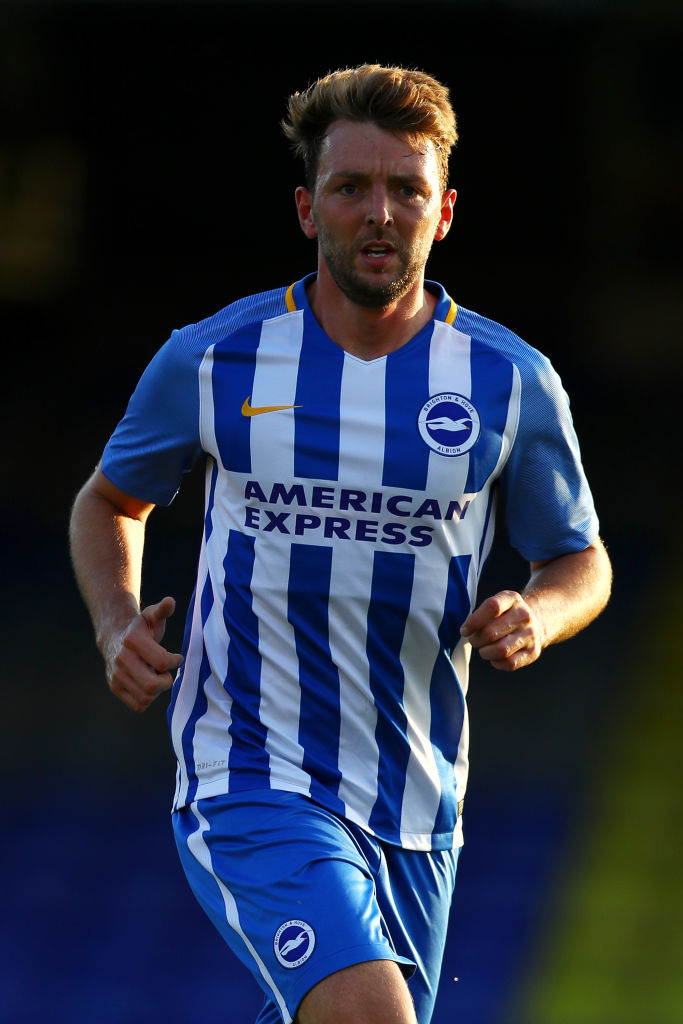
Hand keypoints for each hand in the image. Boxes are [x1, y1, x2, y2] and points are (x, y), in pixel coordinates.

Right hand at [104, 596, 183, 711]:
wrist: (114, 637)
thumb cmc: (141, 627)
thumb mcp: (152, 616)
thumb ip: (163, 610)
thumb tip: (170, 601)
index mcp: (133, 640)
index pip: (161, 661)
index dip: (174, 661)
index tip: (176, 658)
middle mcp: (121, 659)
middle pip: (152, 685)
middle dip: (166, 681)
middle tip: (166, 673)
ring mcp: (116, 675)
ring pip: (146, 697)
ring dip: (158, 690)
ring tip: (157, 677)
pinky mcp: (115, 687)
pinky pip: (138, 705)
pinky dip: (148, 699)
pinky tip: (148, 685)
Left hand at [459, 590, 545, 671]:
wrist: (536, 622)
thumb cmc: (507, 614)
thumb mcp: (497, 603)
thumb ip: (482, 613)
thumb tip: (466, 631)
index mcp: (512, 599)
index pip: (492, 607)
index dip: (474, 621)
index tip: (464, 630)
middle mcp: (524, 616)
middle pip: (491, 632)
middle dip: (476, 640)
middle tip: (474, 640)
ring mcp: (530, 634)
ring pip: (501, 650)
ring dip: (485, 652)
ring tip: (483, 649)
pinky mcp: (533, 652)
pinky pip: (509, 663)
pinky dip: (496, 662)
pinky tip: (495, 656)